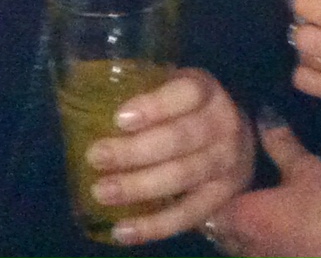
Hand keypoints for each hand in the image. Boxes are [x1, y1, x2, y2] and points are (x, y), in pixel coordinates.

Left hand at [86, 67, 254, 244]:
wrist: (238, 141)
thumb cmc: (187, 111)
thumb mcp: (173, 90)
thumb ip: (142, 94)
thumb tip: (82, 109)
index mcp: (206, 91)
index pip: (186, 93)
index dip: (155, 106)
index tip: (119, 119)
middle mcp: (223, 125)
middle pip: (179, 139)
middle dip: (135, 151)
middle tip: (96, 157)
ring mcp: (227, 164)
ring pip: (182, 177)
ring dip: (139, 187)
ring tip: (102, 192)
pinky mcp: (223, 198)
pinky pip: (188, 215)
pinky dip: (154, 226)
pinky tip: (123, 230)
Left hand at [203, 117, 320, 257]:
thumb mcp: (306, 168)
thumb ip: (279, 142)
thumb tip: (264, 113)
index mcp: (240, 218)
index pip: (205, 203)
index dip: (208, 188)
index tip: (216, 173)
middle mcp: (242, 246)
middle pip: (218, 229)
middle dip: (224, 211)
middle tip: (237, 189)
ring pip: (238, 246)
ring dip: (242, 232)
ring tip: (257, 210)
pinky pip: (261, 255)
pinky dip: (263, 246)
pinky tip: (278, 232)